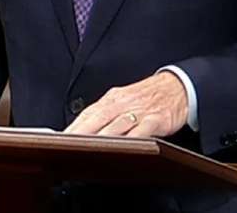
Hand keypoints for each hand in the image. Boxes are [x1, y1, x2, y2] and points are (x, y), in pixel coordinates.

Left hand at [64, 70, 187, 137]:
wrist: (178, 86)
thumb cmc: (147, 96)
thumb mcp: (123, 99)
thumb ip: (104, 114)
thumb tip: (80, 131)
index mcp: (112, 99)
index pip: (87, 114)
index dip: (73, 128)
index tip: (58, 140)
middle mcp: (123, 104)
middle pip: (98, 119)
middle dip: (82, 133)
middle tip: (67, 146)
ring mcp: (140, 111)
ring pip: (117, 125)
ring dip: (102, 137)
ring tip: (89, 150)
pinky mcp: (157, 119)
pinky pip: (143, 130)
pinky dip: (133, 138)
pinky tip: (125, 147)